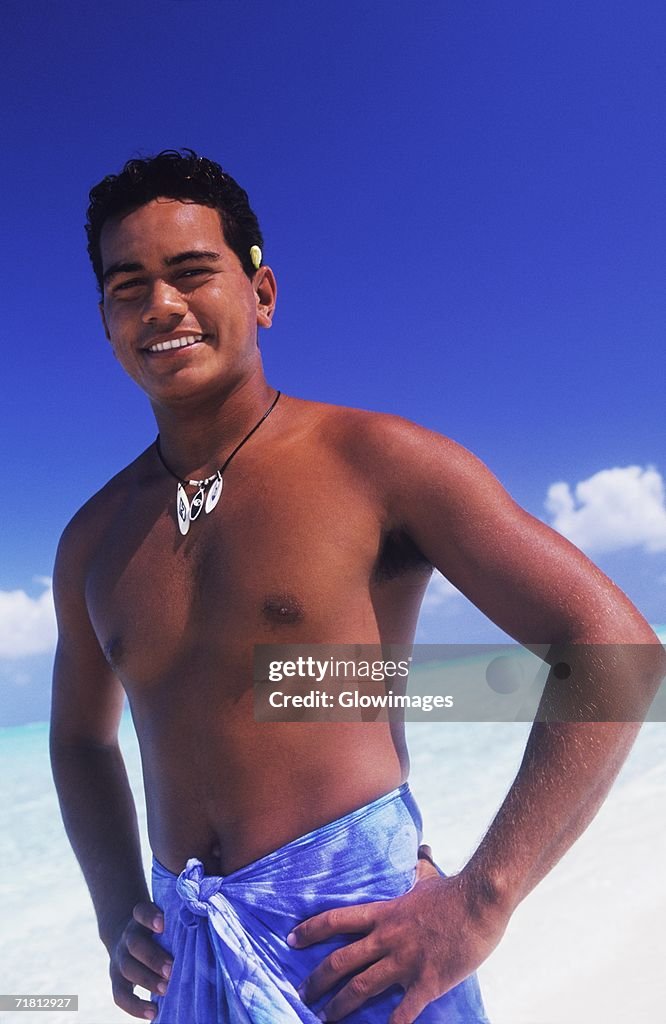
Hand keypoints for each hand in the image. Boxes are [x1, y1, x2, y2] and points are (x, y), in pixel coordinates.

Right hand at [108, 900, 172, 1019]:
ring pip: (128, 968)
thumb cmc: (158, 932)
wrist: (128, 941)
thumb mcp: (163, 922)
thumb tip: (206, 931)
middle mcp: (127, 937)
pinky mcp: (117, 980)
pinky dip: (134, 1006)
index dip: (149, 917)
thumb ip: (177, 924)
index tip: (163, 925)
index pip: (140, 912)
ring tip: (166, 989)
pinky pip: (120, 995)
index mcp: (140, 920)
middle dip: (153, 957)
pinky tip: (152, 1012)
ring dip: (147, 980)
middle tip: (171, 969)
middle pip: (135, 944)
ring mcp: (119, 959)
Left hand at [290, 845, 506, 1023]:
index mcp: (385, 914)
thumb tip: (422, 852)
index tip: (291, 940)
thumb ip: (418, 870)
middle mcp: (388, 938)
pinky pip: (403, 1012)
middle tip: (303, 994)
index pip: (337, 920)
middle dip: (318, 980)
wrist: (480, 902)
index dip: (311, 930)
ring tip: (324, 1020)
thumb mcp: (428, 878)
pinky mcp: (426, 982)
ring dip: (340, 1006)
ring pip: (361, 987)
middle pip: (342, 960)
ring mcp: (405, 961)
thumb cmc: (456, 890)